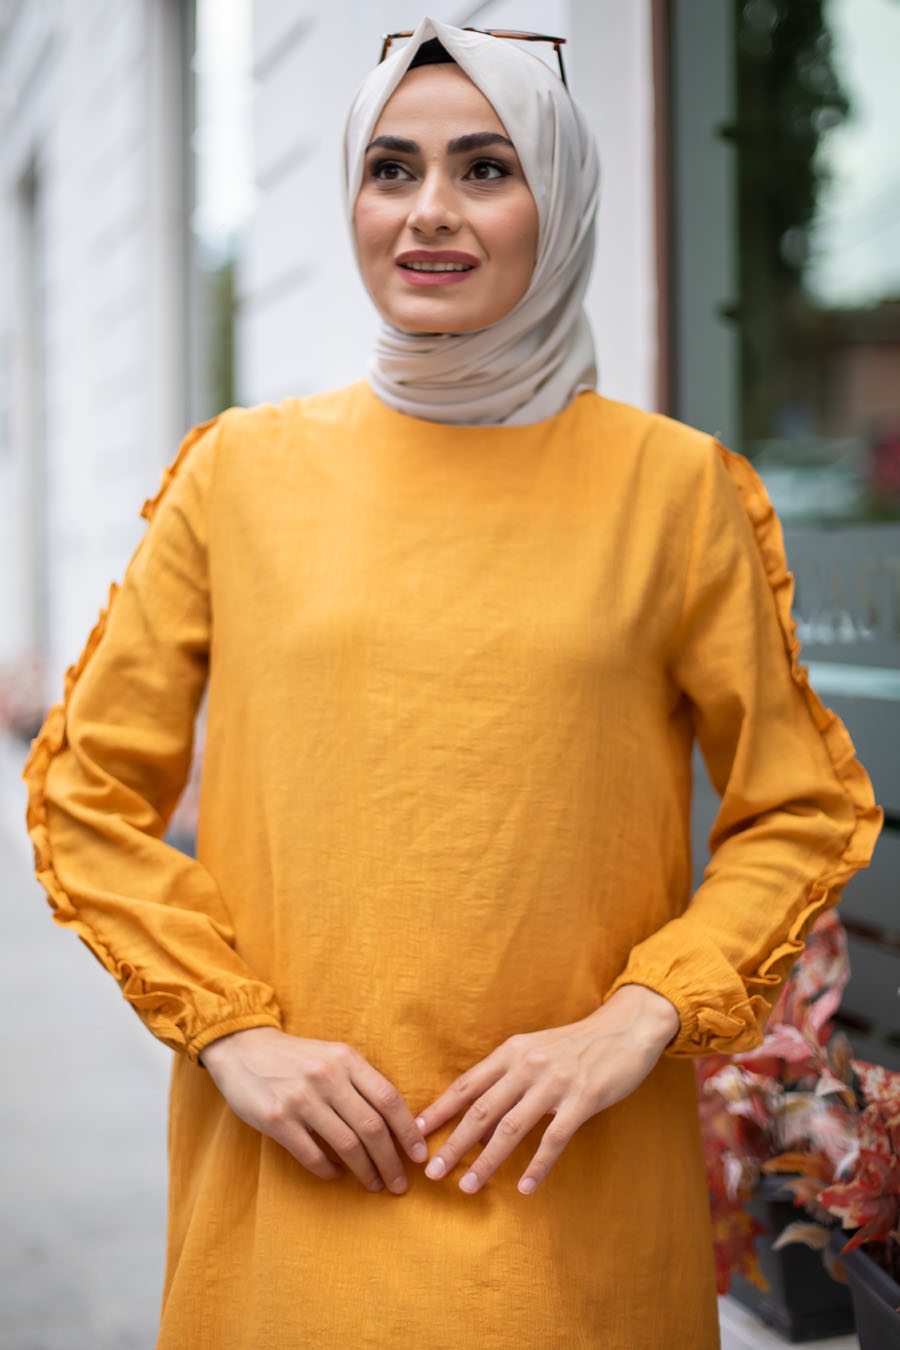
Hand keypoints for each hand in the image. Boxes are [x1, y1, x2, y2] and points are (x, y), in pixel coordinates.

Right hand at [200, 1026, 427, 1193]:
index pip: (389, 1099)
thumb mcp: (332, 1056)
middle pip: (372, 1127)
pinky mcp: (277, 1119)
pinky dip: (329, 1171)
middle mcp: (327, 1077)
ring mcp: (301, 1098)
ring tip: (375, 1184)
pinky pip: (312, 1155)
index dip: (409, 1131)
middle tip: (400, 1183)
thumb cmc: (297, 1057)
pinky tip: (337, 1174)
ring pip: (347, 1145)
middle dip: (392, 1161)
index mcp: (346, 1059)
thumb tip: (396, 1122)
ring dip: (366, 1171)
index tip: (420, 1155)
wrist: (243, 1048)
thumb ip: (360, 1082)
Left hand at [417, 984, 678, 1195]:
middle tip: (432, 1173)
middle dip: (454, 1144)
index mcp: (511, 1052)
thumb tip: (479, 1121)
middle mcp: (527, 1066)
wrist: (625, 1028)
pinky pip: (554, 1139)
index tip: (414, 1133)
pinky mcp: (583, 1099)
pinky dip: (537, 1166)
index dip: (439, 1110)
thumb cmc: (575, 1045)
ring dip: (486, 1161)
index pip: (466, 1085)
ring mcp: (554, 1083)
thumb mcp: (535, 1052)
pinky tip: (526, 1188)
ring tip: (467, 1187)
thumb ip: (507, 1080)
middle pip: (481, 1111)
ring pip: (511, 1129)